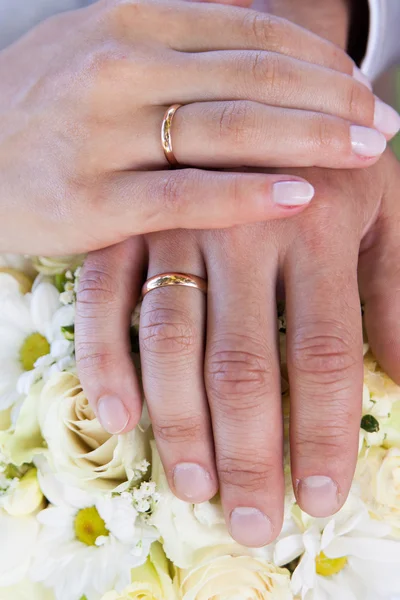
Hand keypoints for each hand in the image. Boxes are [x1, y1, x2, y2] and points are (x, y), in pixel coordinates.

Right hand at [1, 0, 397, 254]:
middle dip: (331, 99)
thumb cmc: (39, 110)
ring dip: (309, 139)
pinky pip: (184, 196)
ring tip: (365, 153)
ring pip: (228, 129)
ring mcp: (103, 134)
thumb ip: (172, 35)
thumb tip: (252, 21)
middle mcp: (120, 66)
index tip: (363, 89)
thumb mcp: (97, 46)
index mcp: (128, 21)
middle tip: (382, 124)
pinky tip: (299, 197)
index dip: (318, 60)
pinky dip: (246, 196)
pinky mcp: (90, 202)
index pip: (250, 33)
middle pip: (253, 76)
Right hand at [75, 148, 399, 545]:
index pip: (325, 354)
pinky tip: (118, 421)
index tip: (319, 498)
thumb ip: (392, 295)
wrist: (261, 85)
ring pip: (169, 342)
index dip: (322, 434)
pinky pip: (102, 300)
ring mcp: (174, 226)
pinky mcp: (123, 226)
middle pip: (243, 364)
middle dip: (248, 453)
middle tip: (250, 522)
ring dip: (180, 424)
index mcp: (316, 227)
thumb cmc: (329, 160)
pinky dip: (104, 361)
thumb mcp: (384, 212)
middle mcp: (241, 229)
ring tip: (193, 488)